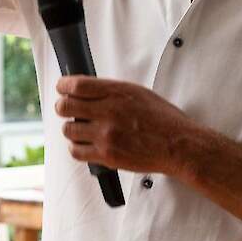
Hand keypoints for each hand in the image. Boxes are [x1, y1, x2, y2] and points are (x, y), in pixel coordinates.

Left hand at [54, 76, 209, 177]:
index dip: (63, 85)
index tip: (62, 88)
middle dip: (63, 107)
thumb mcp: (138, 93)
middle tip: (67, 109)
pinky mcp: (106, 156)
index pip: (76, 85)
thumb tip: (85, 90)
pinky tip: (84, 144)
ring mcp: (106, 135)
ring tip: (81, 129)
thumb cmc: (163, 120)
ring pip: (68, 130)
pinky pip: (76, 151)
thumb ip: (111, 91)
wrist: (179, 146)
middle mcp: (108, 112)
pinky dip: (77, 148)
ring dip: (71, 129)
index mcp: (117, 93)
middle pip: (65, 107)